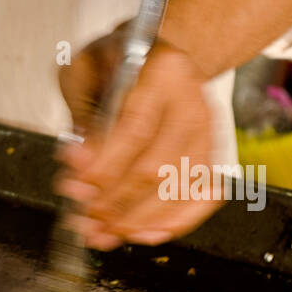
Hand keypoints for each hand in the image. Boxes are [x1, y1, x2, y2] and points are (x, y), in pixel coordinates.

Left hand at [56, 35, 220, 249]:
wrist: (158, 57)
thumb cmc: (115, 64)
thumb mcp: (84, 73)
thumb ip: (81, 118)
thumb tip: (79, 163)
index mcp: (161, 71)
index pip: (135, 128)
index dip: (106, 166)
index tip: (78, 186)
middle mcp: (192, 102)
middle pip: (157, 167)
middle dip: (115, 202)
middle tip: (84, 218)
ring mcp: (209, 131)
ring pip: (178, 189)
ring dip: (136, 220)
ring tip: (102, 234)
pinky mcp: (213, 154)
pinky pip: (203, 197)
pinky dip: (174, 222)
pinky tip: (144, 234)